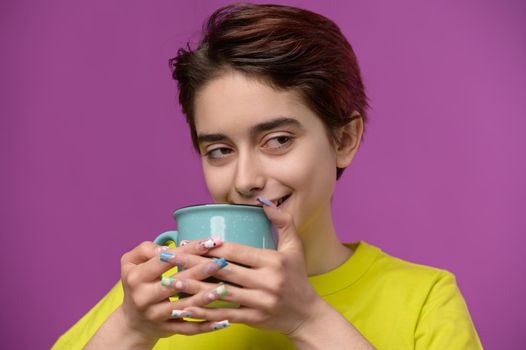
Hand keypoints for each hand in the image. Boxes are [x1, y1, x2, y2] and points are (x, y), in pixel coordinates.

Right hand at [118, 238, 231, 341]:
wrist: (132, 321)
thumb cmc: (137, 284)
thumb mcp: (130, 263)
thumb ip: (145, 249)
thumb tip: (167, 248)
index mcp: (136, 277)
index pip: (165, 260)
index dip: (188, 250)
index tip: (209, 242)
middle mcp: (144, 297)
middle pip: (176, 283)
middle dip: (201, 271)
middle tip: (222, 262)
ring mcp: (155, 315)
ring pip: (183, 306)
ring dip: (205, 298)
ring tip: (224, 288)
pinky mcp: (166, 329)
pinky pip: (188, 329)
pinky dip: (206, 326)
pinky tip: (223, 320)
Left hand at [182, 200, 322, 334]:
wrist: (307, 315)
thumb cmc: (297, 277)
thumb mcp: (295, 247)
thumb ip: (282, 221)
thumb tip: (263, 201)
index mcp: (273, 261)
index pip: (235, 251)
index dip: (210, 246)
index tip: (188, 242)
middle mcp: (266, 281)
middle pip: (222, 270)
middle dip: (192, 263)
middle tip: (169, 258)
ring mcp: (259, 302)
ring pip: (220, 293)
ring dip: (193, 287)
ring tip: (171, 282)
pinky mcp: (254, 318)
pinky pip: (225, 314)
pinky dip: (204, 311)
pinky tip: (186, 308)